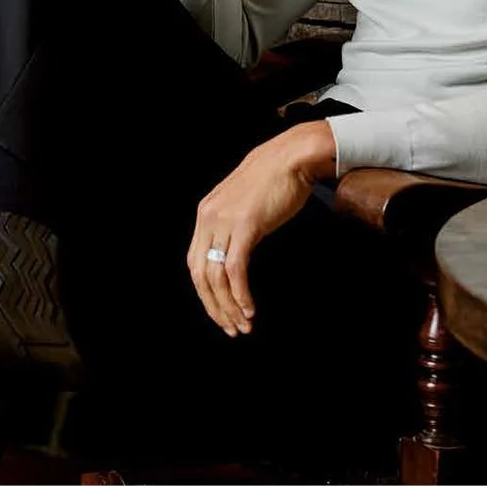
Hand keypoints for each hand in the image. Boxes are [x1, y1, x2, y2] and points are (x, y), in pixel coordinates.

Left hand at [185, 120, 336, 336]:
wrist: (291, 157)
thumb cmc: (274, 180)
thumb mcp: (243, 205)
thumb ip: (233, 227)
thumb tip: (234, 254)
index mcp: (206, 214)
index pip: (195, 263)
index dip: (206, 293)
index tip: (221, 312)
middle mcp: (208, 218)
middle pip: (201, 274)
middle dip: (214, 306)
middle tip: (230, 328)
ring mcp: (225, 221)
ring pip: (216, 276)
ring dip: (229, 306)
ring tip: (243, 325)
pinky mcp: (246, 226)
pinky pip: (235, 270)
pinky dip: (240, 294)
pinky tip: (249, 310)